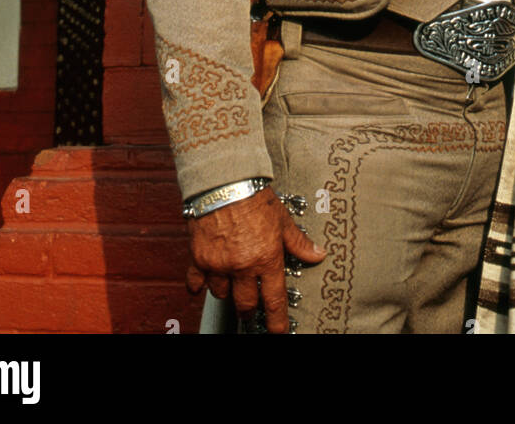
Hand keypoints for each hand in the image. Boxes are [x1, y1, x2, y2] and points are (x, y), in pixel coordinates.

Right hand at [186, 186, 325, 333]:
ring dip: (227, 291)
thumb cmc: (254, 197)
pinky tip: (200, 285)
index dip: (277, 322)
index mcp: (266, 259)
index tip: (277, 332)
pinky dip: (198, 285)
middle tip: (251, 311)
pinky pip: (195, 282)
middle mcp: (242, 267)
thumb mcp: (282, 219)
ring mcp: (219, 265)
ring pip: (221, 294)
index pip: (274, 300)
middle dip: (249, 311)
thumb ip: (298, 242)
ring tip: (231, 283)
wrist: (224, 181)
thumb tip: (318, 255)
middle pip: (245, 304)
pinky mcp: (199, 258)